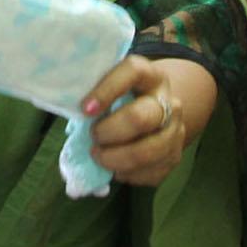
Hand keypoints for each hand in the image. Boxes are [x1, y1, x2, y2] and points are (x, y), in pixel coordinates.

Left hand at [84, 55, 210, 186]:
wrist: (159, 114)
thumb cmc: (123, 99)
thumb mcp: (113, 86)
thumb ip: (97, 94)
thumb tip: (71, 110)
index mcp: (150, 76)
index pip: (133, 72)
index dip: (107, 90)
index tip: (85, 109)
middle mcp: (169, 102)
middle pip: (139, 118)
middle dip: (109, 132)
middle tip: (93, 136)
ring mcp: (175, 131)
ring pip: (146, 152)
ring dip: (114, 159)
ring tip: (98, 156)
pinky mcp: (175, 157)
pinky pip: (148, 173)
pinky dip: (125, 174)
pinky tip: (115, 167)